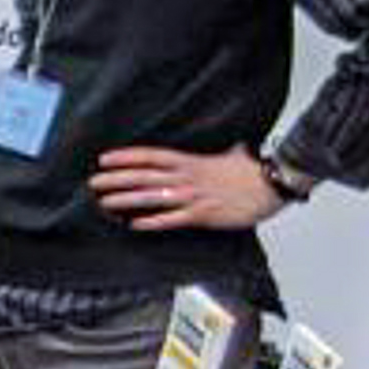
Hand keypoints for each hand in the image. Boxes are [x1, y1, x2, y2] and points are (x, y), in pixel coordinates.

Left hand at [94, 143, 295, 232]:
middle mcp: (188, 178)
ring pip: (153, 197)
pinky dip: (153, 222)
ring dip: (127, 200)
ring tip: (104, 202)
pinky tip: (135, 224)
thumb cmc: (253, 170)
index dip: (126, 157)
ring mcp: (194, 197)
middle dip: (117, 179)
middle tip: (94, 182)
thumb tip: (223, 144)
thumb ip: (217, 152)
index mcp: (191, 161)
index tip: (104, 159)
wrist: (275, 183)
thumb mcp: (231, 153)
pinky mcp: (203, 215)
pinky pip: (173, 219)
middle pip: (144, 176)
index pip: (151, 156)